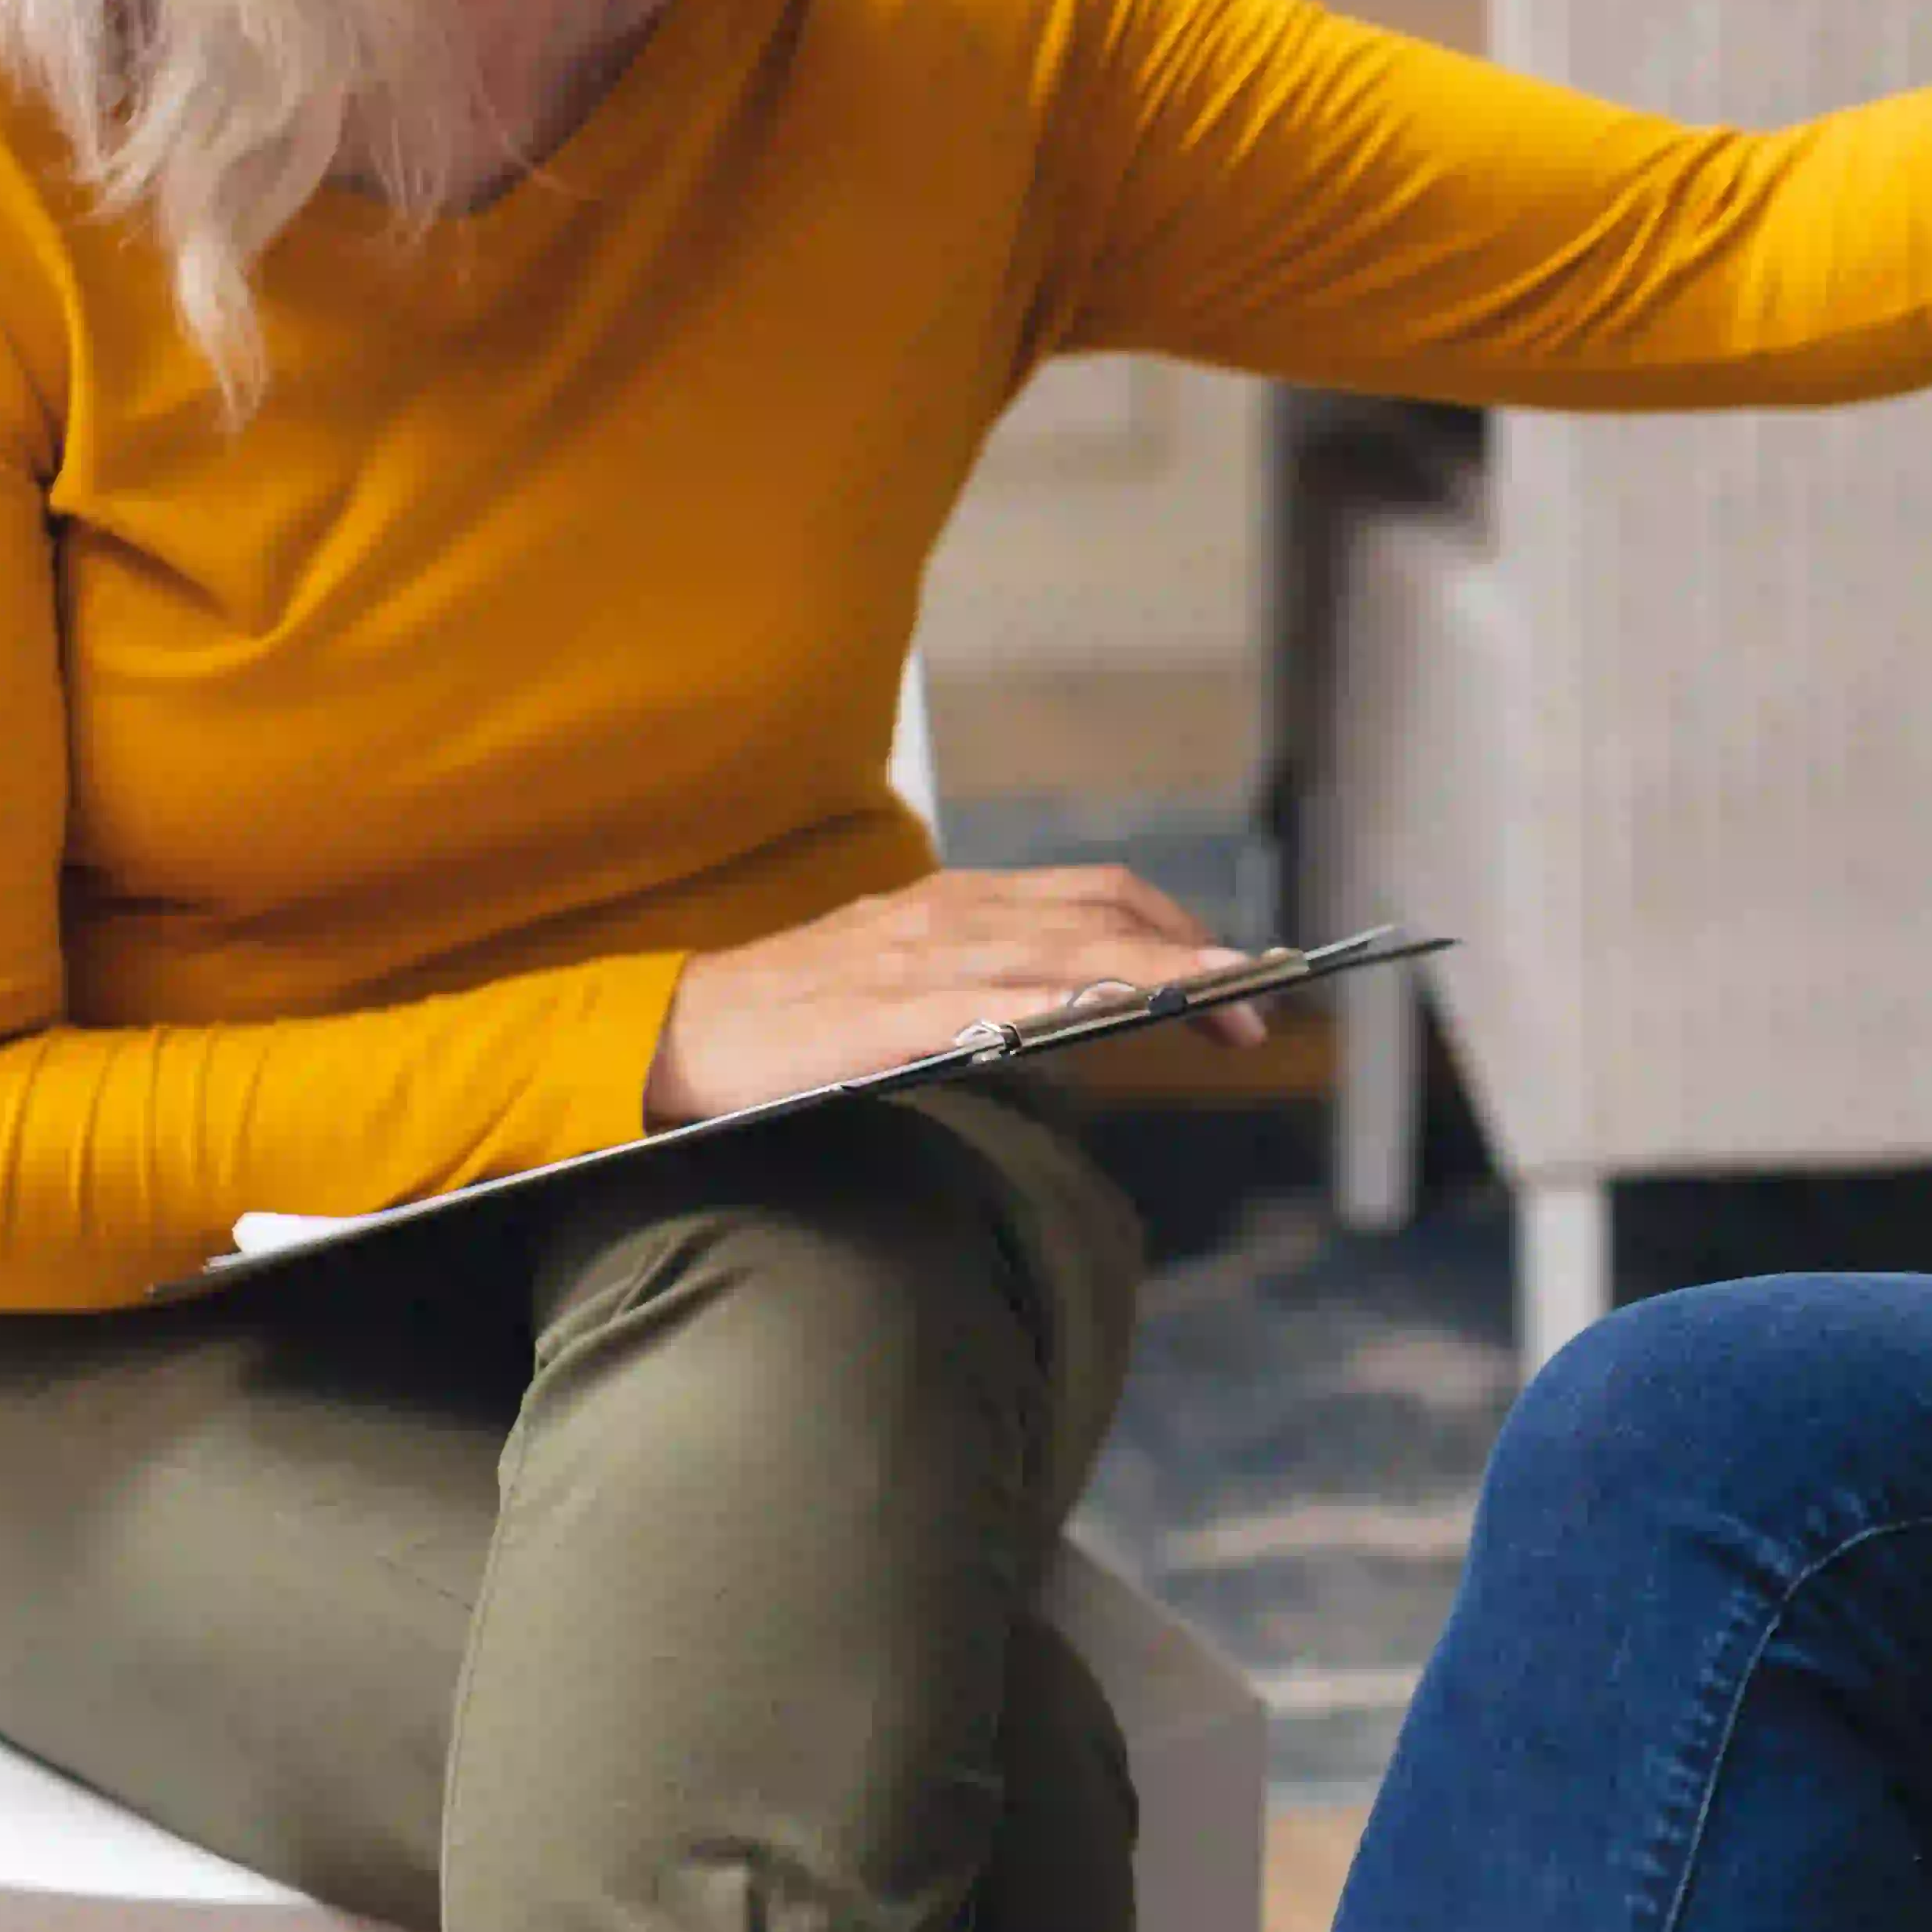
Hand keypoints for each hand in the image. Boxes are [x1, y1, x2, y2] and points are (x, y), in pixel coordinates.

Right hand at [648, 867, 1270, 1123]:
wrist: (672, 1033)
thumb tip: (1069, 1022)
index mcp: (958, 902)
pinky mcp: (890, 1011)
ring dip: (1163, 974)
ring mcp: (924, 959)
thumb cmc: (785, 1018)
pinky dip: (1075, 1002)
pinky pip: (1002, 1001)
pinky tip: (1124, 1016)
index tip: (1241, 974)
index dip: (1180, 930)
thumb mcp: (898, 983)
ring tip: (1231, 1004)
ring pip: (1072, 950)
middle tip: (1260, 1006)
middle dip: (1197, 958)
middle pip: (1106, 917)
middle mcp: (954, 915)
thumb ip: (979, 987)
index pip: (1099, 899)